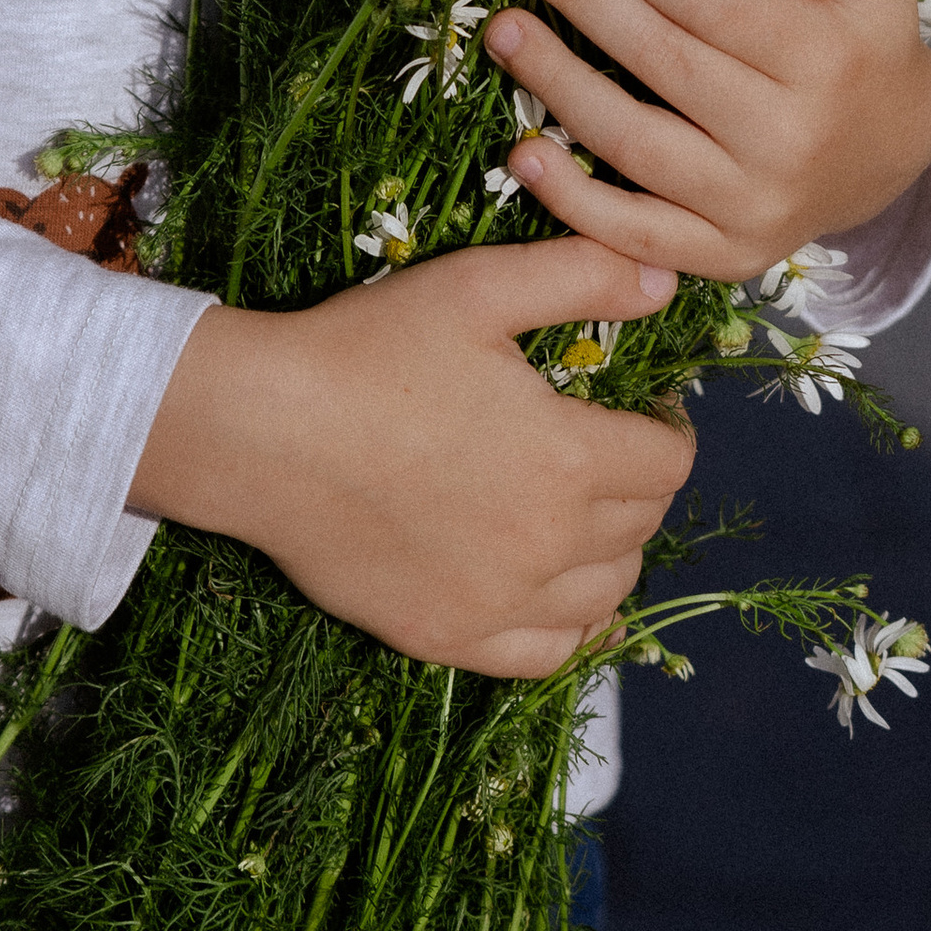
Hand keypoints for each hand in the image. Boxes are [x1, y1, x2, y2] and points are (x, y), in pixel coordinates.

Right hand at [126, 238, 691, 677]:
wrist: (262, 433)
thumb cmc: (368, 351)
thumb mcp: (476, 287)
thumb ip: (580, 276)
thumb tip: (664, 279)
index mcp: (567, 458)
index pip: (668, 461)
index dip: (665, 428)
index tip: (643, 409)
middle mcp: (547, 544)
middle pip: (642, 526)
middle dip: (637, 483)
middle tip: (602, 449)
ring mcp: (499, 602)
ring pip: (606, 594)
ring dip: (610, 551)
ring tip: (578, 512)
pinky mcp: (448, 638)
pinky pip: (548, 653)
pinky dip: (568, 624)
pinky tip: (552, 588)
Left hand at [483, 0, 930, 283]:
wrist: (891, 153)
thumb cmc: (864, 44)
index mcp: (826, 62)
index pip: (714, 3)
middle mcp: (787, 143)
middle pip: (662, 62)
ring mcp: (753, 208)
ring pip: (634, 143)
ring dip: (557, 84)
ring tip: (504, 31)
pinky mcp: (726, 255)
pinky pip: (635, 233)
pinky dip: (572, 201)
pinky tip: (522, 152)